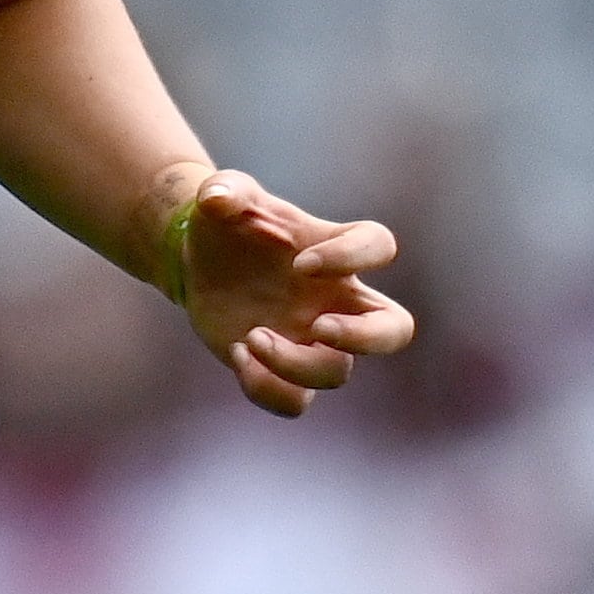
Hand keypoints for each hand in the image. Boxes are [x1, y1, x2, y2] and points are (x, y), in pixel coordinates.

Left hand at [148, 165, 410, 416]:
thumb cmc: (227, 224)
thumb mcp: (223, 197)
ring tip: (253, 336)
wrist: (199, 262)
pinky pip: (297, 401)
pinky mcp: (284, 371)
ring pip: (338, 373)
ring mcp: (313, 340)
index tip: (301, 264)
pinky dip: (268, 389)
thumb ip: (224, 192)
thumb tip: (216, 199)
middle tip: (319, 328)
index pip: (378, 245)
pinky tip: (237, 354)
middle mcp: (335, 300)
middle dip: (365, 337)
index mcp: (333, 249)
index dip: (352, 257)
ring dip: (295, 362)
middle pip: (394, 329)